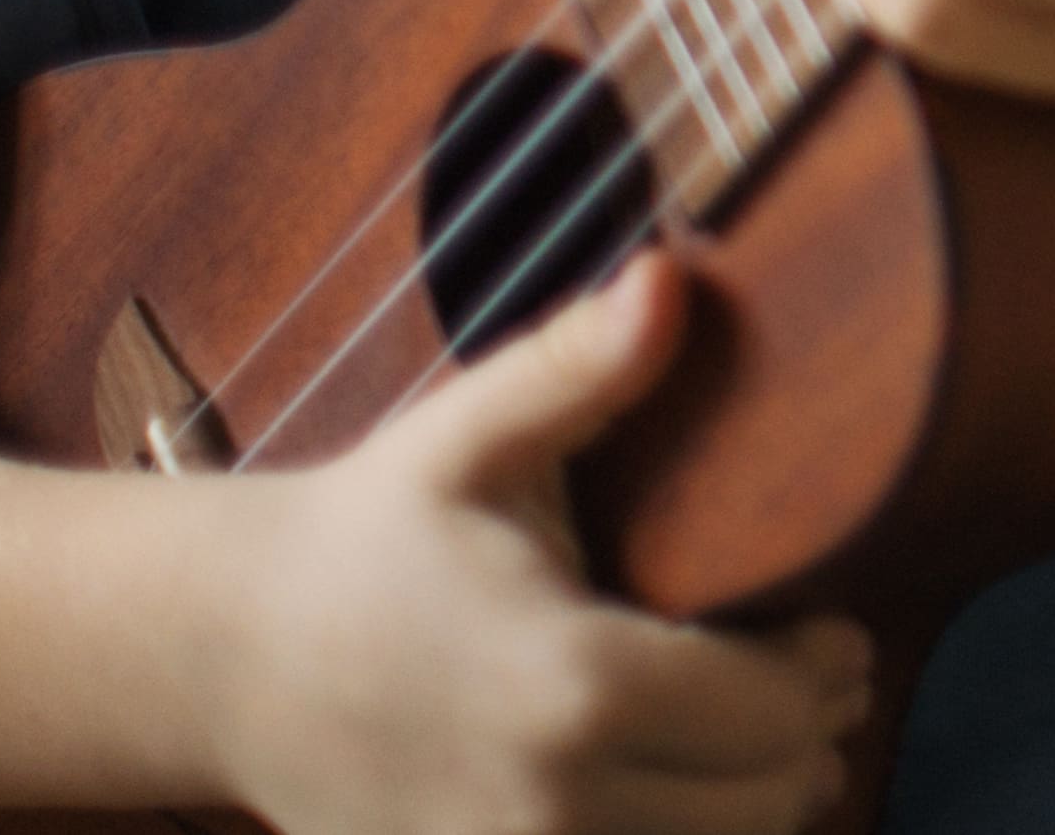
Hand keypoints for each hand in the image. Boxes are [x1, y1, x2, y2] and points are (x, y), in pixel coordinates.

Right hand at [216, 259, 868, 834]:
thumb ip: (582, 365)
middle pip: (761, 803)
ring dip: (753, 811)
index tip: (837, 632)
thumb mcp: (470, 437)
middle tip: (821, 689)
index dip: (825, 671)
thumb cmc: (363, 536)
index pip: (770, 710)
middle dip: (806, 743)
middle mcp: (547, 805)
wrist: (217, 660)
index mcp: (569, 684)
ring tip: (763, 748)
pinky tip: (679, 793)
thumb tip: (674, 274)